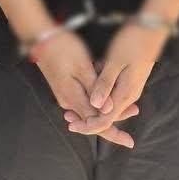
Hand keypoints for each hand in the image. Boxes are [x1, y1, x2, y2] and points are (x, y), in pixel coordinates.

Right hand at [31, 28, 140, 148]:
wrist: (42, 39)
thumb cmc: (63, 49)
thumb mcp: (82, 67)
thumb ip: (96, 89)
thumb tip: (109, 110)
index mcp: (73, 99)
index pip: (96, 124)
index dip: (114, 132)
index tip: (129, 141)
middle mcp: (69, 102)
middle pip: (95, 119)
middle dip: (115, 117)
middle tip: (136, 110)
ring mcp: (66, 95)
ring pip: (91, 108)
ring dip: (108, 104)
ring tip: (127, 97)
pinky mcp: (67, 88)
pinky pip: (85, 99)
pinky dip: (99, 95)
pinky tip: (109, 85)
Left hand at [61, 21, 168, 145]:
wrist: (152, 28)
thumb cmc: (133, 43)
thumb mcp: (115, 62)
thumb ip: (104, 84)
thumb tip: (94, 105)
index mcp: (125, 94)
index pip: (104, 120)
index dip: (87, 125)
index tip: (71, 124)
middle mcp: (129, 96)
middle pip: (106, 114)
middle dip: (88, 114)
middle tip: (67, 113)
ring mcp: (131, 87)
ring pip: (108, 101)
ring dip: (94, 96)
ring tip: (83, 79)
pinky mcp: (130, 79)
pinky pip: (112, 89)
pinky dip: (101, 85)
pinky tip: (97, 67)